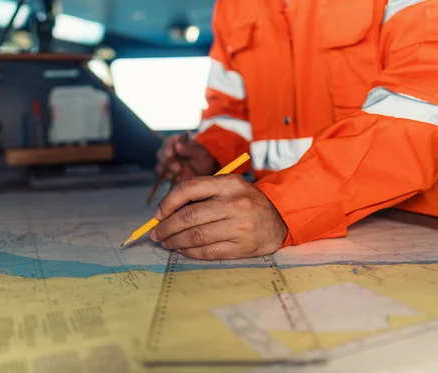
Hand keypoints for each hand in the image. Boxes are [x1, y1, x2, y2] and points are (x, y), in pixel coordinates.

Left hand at [149, 175, 287, 259]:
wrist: (281, 218)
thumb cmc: (247, 201)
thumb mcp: (229, 187)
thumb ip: (202, 194)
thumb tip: (166, 211)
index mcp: (228, 184)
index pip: (188, 189)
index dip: (167, 203)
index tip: (157, 215)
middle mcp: (234, 203)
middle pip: (189, 216)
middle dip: (166, 227)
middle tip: (156, 233)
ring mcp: (240, 226)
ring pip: (196, 236)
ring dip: (175, 241)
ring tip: (166, 243)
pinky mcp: (243, 246)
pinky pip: (208, 252)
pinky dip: (190, 252)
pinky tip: (182, 250)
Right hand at [155, 134, 218, 183]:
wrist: (208, 171)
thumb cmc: (205, 158)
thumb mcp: (200, 153)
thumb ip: (189, 149)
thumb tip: (177, 145)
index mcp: (177, 141)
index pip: (167, 142)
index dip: (167, 149)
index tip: (170, 155)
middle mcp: (170, 151)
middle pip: (160, 155)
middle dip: (167, 163)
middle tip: (178, 169)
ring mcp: (168, 163)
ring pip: (160, 166)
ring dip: (167, 172)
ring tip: (179, 176)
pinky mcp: (168, 173)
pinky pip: (164, 176)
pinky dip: (170, 178)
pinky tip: (179, 180)